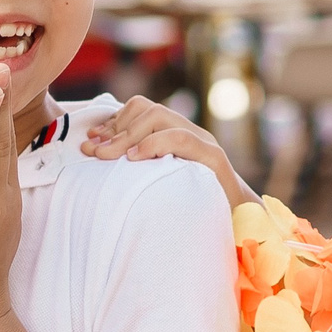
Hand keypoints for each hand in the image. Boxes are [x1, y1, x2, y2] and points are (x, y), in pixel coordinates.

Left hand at [80, 96, 256, 207]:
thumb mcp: (161, 184)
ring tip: (109, 155)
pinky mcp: (213, 157)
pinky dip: (154, 144)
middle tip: (93, 152)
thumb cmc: (196, 207)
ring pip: (161, 116)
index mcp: (175, 135)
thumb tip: (100, 161)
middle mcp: (189, 132)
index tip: (90, 140)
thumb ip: (140, 170)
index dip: (112, 122)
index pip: (139, 110)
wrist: (241, 222)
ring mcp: (203, 141)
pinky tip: (135, 158)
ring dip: (129, 134)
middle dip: (115, 129)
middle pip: (146, 108)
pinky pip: (182, 138)